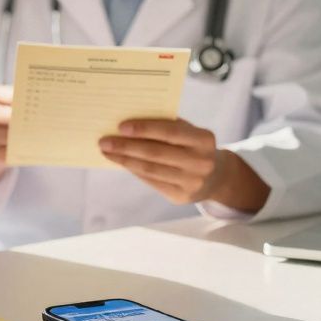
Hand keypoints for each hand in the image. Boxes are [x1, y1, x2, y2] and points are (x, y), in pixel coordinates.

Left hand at [98, 118, 224, 203]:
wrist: (216, 177)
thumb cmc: (192, 146)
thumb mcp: (188, 132)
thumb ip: (166, 125)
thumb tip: (127, 124)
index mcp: (204, 139)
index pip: (170, 131)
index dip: (144, 129)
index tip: (120, 127)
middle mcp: (201, 162)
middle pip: (156, 153)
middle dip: (126, 146)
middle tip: (104, 141)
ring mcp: (192, 182)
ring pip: (150, 169)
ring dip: (124, 160)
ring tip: (107, 152)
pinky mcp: (181, 196)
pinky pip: (151, 181)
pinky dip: (133, 170)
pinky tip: (121, 162)